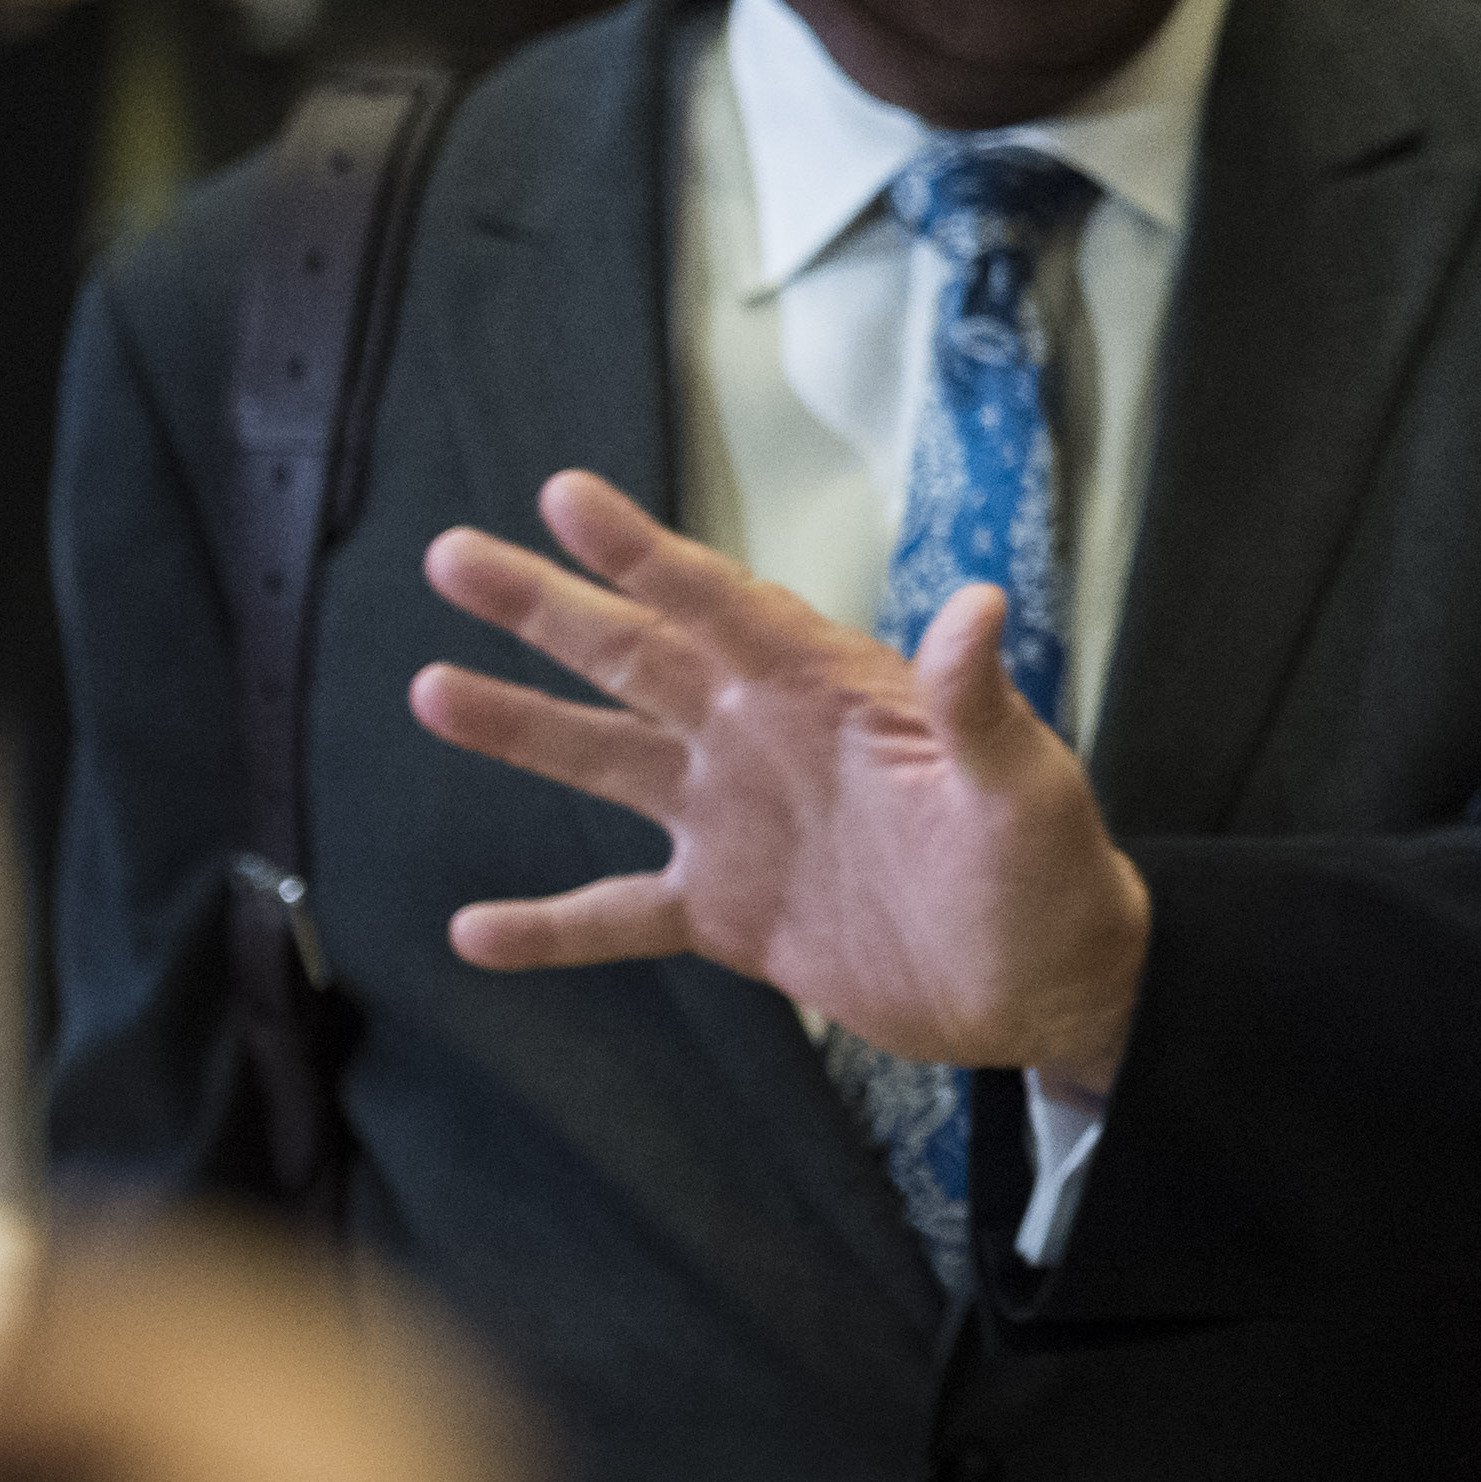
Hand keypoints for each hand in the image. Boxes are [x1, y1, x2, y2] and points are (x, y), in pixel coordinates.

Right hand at [409, 469, 1152, 1093]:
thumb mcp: (1025, 784)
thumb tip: (980, 604)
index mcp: (832, 693)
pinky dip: (547, 927)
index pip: (725, 606)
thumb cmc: (1051, 871)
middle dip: (547, 608)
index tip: (565, 496)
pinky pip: (617, 914)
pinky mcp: (729, 913)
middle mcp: (767, 740)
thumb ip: (980, 704)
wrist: (1043, 985)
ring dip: (520, 729)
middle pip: (638, 658)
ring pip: (606, 762)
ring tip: (429, 689)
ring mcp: (739, 824)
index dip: (644, 553)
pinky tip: (471, 931)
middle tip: (451, 556)